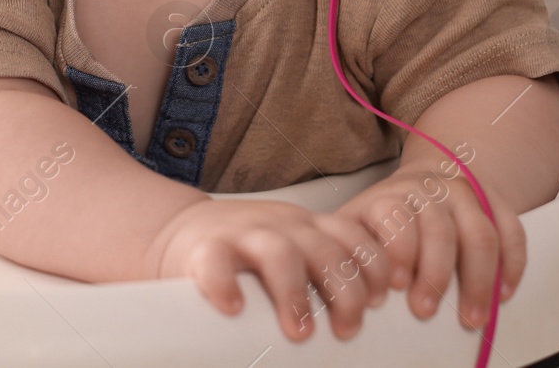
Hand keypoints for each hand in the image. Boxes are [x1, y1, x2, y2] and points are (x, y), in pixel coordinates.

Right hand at [149, 198, 393, 340]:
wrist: (179, 230)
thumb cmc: (245, 255)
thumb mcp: (292, 249)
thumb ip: (322, 272)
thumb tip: (365, 325)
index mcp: (307, 227)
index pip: (354, 237)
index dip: (374, 268)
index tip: (379, 304)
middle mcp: (280, 226)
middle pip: (325, 250)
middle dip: (344, 293)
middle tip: (345, 330)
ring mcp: (241, 233)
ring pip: (278, 253)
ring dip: (294, 294)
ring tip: (300, 331)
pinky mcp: (203, 248)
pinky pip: (216, 262)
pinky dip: (226, 285)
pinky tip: (233, 308)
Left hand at [335, 165, 524, 331]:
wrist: (426, 178)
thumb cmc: (387, 215)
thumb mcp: (359, 224)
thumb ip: (352, 251)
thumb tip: (346, 289)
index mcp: (391, 196)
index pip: (395, 215)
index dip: (398, 250)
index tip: (398, 284)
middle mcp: (429, 190)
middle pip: (438, 229)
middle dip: (435, 274)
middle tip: (428, 311)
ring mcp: (466, 194)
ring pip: (480, 233)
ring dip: (479, 280)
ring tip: (472, 318)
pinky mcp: (496, 201)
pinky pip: (511, 232)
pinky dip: (511, 265)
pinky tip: (503, 295)